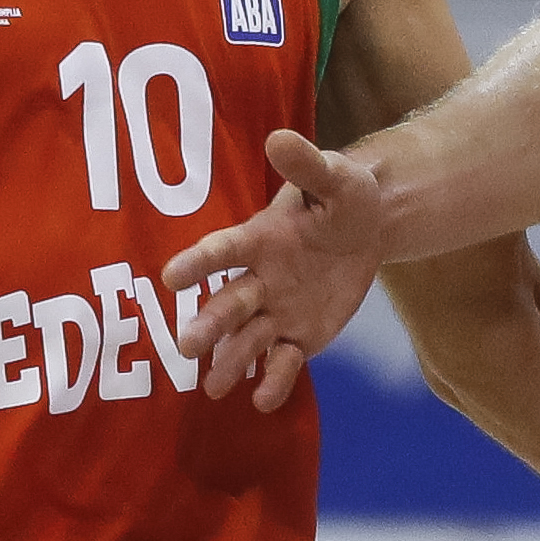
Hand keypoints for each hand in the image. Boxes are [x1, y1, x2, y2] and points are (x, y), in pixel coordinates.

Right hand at [166, 129, 384, 410]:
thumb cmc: (343, 198)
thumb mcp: (336, 178)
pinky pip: (285, 362)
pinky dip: (275, 381)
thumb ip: (308, 167)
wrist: (368, 229)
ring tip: (213, 386)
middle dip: (209, 324)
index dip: (198, 263)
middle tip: (186, 347)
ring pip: (249, 339)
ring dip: (231, 361)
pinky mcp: (300, 336)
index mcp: (258, 240)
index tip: (171, 277)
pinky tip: (263, 402)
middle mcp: (259, 280)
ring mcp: (277, 312)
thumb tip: (279, 138)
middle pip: (229, 304)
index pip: (223, 251)